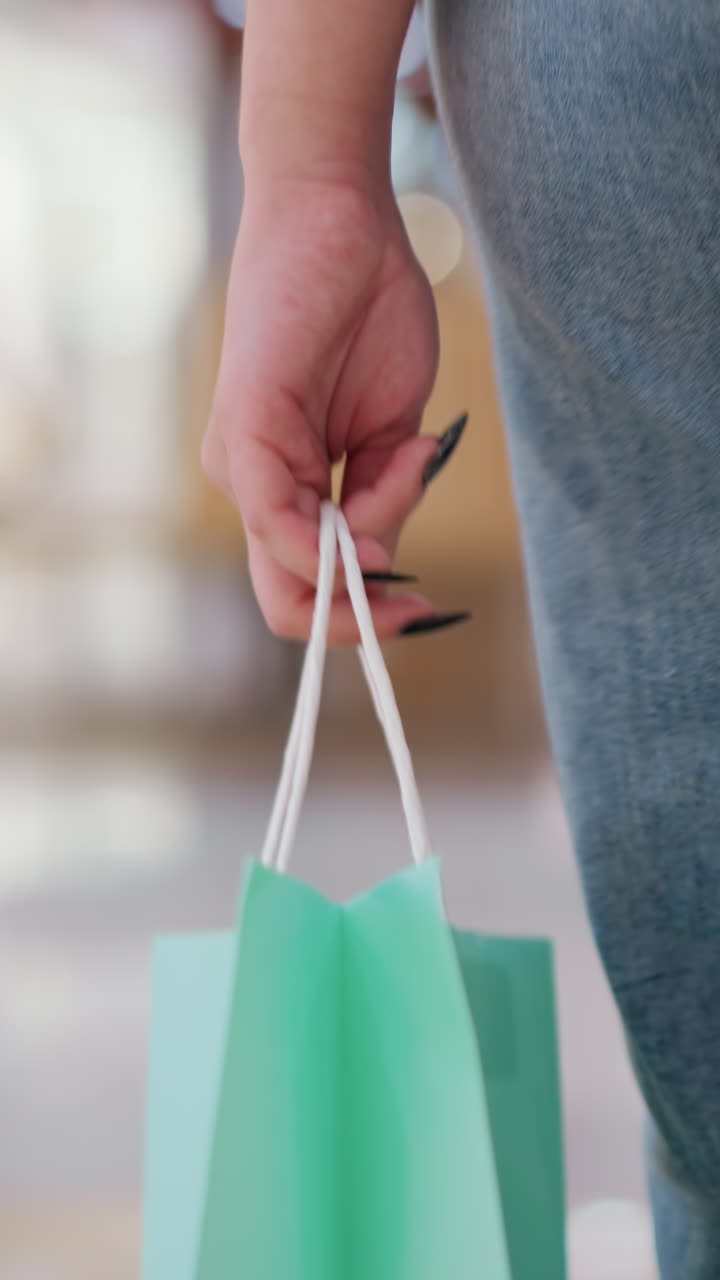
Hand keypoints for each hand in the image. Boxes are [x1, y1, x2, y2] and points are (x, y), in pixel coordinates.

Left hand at [203, 178, 442, 644]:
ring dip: (373, 538)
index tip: (423, 607)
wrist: (345, 214)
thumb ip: (382, 497)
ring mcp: (240, 461)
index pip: (304, 588)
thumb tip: (384, 566)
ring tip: (413, 454)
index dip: (360, 618)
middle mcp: (253, 483)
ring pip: (294, 564)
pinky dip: (339, 529)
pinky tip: (391, 476)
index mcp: (287, 484)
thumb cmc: (369, 310)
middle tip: (419, 601)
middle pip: (287, 601)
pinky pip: (276, 518)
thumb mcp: (392, 429)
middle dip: (357, 618)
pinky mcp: (243, 427)